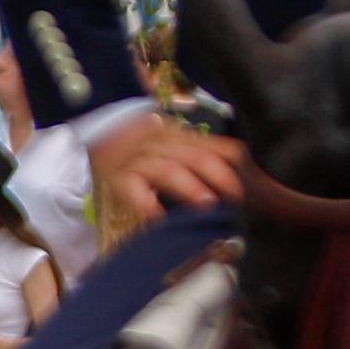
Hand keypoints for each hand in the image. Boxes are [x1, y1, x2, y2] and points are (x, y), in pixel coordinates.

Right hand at [90, 111, 242, 231]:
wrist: (97, 130)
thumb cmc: (143, 146)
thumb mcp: (172, 142)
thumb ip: (201, 155)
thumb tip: (242, 178)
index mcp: (181, 136)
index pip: (214, 147)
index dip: (234, 164)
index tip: (251, 185)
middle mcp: (162, 144)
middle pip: (195, 157)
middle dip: (218, 177)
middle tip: (236, 197)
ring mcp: (139, 160)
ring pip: (167, 169)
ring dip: (189, 187)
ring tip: (207, 204)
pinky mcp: (119, 178)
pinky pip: (133, 189)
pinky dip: (146, 203)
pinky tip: (158, 218)